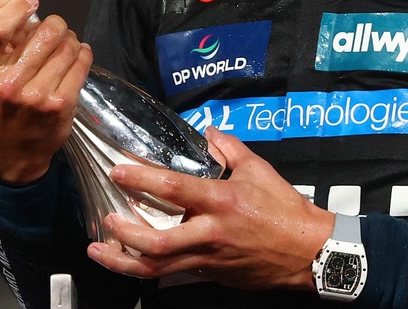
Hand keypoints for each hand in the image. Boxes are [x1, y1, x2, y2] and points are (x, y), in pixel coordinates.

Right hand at [0, 0, 90, 182]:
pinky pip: (82, 61)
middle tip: (52, 28)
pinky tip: (76, 56)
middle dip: (53, 23)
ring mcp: (37, 95)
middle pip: (44, 30)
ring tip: (63, 44)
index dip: (15, 5)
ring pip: (67, 44)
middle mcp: (8, 83)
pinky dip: (82, 52)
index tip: (29, 3)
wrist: (8, 153)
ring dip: (69, 38)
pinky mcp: (62, 105)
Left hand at [86, 127, 334, 291]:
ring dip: (123, 261)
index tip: (118, 171)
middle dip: (124, 234)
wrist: (308, 252)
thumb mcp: (259, 170)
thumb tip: (209, 132)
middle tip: (105, 220)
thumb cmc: (285, 208)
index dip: (141, 178)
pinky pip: (172, 273)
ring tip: (99, 252)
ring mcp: (208, 258)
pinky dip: (147, 267)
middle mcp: (209, 233)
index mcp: (220, 201)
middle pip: (155, 242)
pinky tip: (130, 260)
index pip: (173, 188)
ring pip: (157, 268)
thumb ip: (230, 149)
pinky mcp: (210, 274)